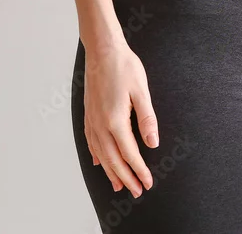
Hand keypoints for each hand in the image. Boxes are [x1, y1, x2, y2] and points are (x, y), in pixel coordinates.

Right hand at [83, 42, 158, 197]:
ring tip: (118, 185)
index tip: (148, 183)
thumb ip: (147, 119)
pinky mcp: (88, 114)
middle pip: (113, 159)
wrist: (102, 50)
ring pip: (100, 154)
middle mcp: (101, 124)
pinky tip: (99, 163)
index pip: (130, 154)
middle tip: (136, 191)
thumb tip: (152, 144)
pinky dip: (96, 156)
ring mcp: (92, 120)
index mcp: (115, 120)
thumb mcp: (142, 91)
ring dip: (110, 171)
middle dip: (126, 177)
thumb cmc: (125, 67)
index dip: (139, 170)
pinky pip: (91, 142)